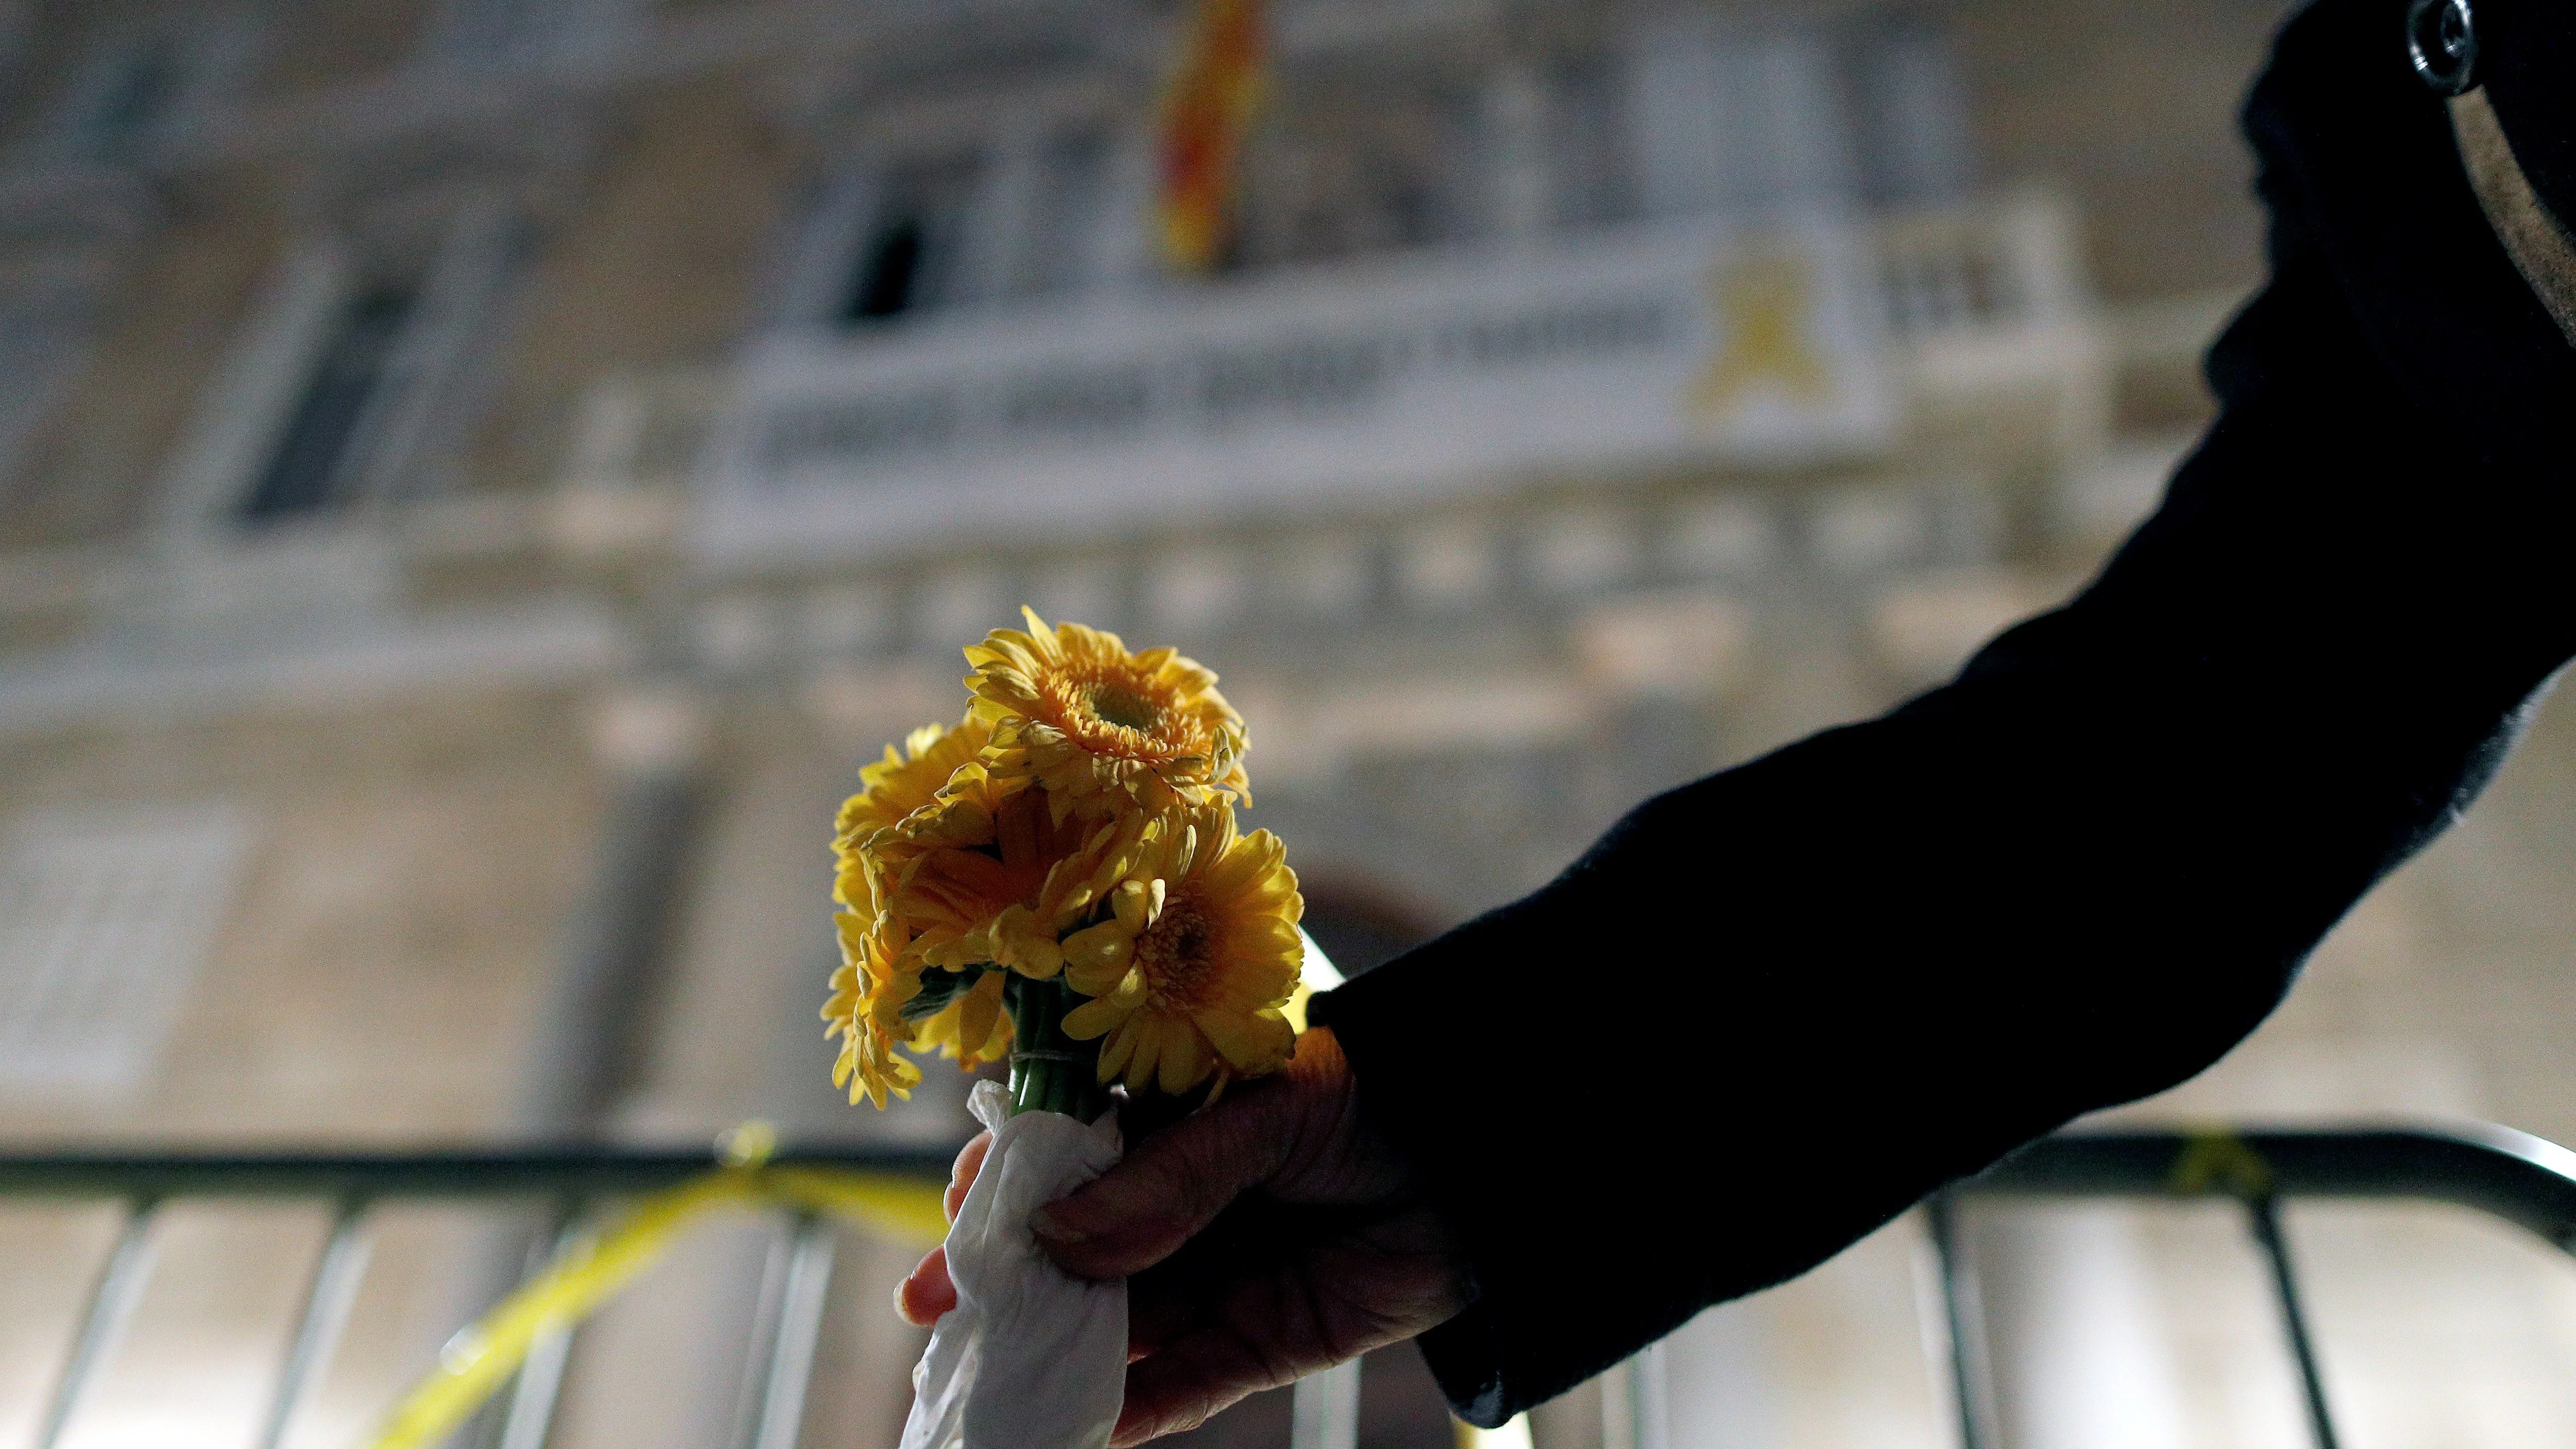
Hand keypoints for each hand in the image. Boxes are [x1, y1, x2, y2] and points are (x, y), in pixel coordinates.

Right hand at [895, 1027, 1471, 1443]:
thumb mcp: (1266, 1111)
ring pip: (1118, 1323)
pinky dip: (1134, 1407)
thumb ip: (1171, 1177)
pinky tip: (1081, 1424)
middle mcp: (1178, 1202)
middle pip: (1073, 1251)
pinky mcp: (1260, 1341)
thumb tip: (1061, 1236)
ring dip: (1056, 1351)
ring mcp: (1215, 1273)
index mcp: (1169, 1120)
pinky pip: (1184, 1384)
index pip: (1062, 1153)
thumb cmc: (1376, 1095)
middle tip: (934, 1312)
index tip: (955, 1209)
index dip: (1003, 1183)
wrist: (1495, 1157)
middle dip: (1005, 1281)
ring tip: (991, 1377)